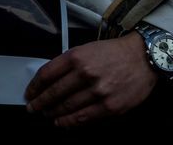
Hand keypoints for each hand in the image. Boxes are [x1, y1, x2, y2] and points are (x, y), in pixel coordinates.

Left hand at [24, 34, 156, 127]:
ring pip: (68, 107)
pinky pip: (84, 117)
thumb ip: (68, 63)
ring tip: (47, 115)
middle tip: (33, 108)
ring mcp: (98, 91)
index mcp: (76, 57)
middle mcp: (85, 74)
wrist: (143, 58)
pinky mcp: (111, 106)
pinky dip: (70, 122)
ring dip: (53, 113)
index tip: (29, 94)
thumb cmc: (113, 53)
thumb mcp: (86, 49)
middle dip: (40, 102)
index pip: (47, 74)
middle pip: (54, 92)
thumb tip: (49, 80)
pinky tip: (61, 123)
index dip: (34, 87)